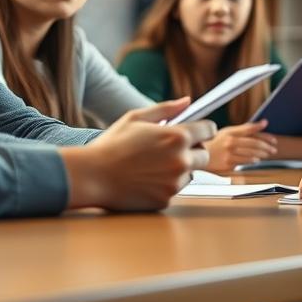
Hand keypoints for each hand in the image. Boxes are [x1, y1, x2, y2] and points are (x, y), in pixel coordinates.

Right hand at [60, 98, 215, 210]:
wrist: (92, 176)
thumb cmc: (112, 145)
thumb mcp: (136, 118)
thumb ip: (166, 108)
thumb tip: (187, 101)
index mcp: (177, 137)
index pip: (208, 130)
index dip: (203, 129)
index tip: (198, 131)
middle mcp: (181, 161)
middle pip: (205, 155)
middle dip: (193, 150)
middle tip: (171, 149)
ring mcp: (175, 183)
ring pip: (190, 173)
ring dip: (180, 168)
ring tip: (154, 164)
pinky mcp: (166, 200)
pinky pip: (175, 189)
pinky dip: (166, 184)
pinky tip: (146, 178)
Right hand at [203, 120, 277, 172]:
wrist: (197, 155)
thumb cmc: (213, 144)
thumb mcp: (226, 133)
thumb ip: (242, 130)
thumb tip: (260, 125)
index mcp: (230, 132)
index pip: (248, 128)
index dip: (260, 128)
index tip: (268, 129)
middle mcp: (230, 141)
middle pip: (253, 142)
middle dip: (266, 145)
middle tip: (273, 148)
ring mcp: (228, 152)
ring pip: (250, 152)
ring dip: (262, 153)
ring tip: (268, 154)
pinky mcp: (227, 163)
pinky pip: (243, 161)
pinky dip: (252, 160)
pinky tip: (257, 160)